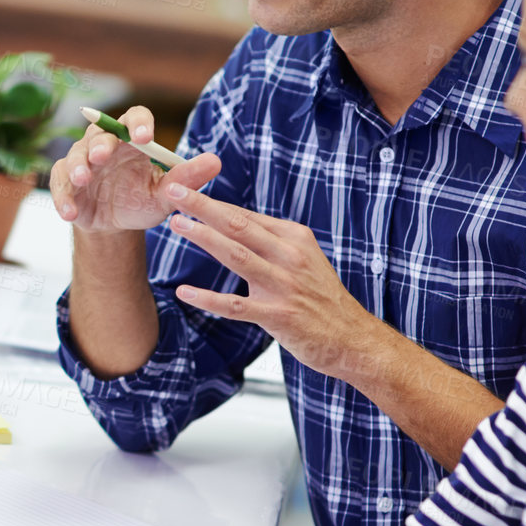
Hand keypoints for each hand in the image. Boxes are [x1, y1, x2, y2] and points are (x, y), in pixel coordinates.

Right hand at [50, 106, 221, 233]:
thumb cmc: (142, 200)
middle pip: (100, 133)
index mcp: (133, 140)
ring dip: (77, 166)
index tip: (144, 136)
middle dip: (100, 143)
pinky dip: (63, 197)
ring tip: (83, 179)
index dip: (139, 123)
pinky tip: (70, 213)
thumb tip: (215, 161)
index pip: (135, 118)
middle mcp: (106, 144)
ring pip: (75, 155)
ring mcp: (83, 161)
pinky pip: (60, 184)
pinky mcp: (66, 182)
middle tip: (103, 155)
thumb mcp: (166, 193)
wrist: (115, 224)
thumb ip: (186, 179)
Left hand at [163, 184, 385, 378]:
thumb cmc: (320, 297)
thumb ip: (272, 241)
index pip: (245, 215)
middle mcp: (290, 256)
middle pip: (239, 225)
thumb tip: (234, 221)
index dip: (213, 201)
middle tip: (174, 190)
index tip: (185, 189)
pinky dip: (208, 299)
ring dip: (204, 238)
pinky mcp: (279, 315)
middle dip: (204, 206)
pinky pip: (236, 305)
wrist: (352, 337)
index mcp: (294, 238)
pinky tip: (184, 292)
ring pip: (237, 255)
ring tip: (177, 224)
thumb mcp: (303, 258)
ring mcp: (284, 286)